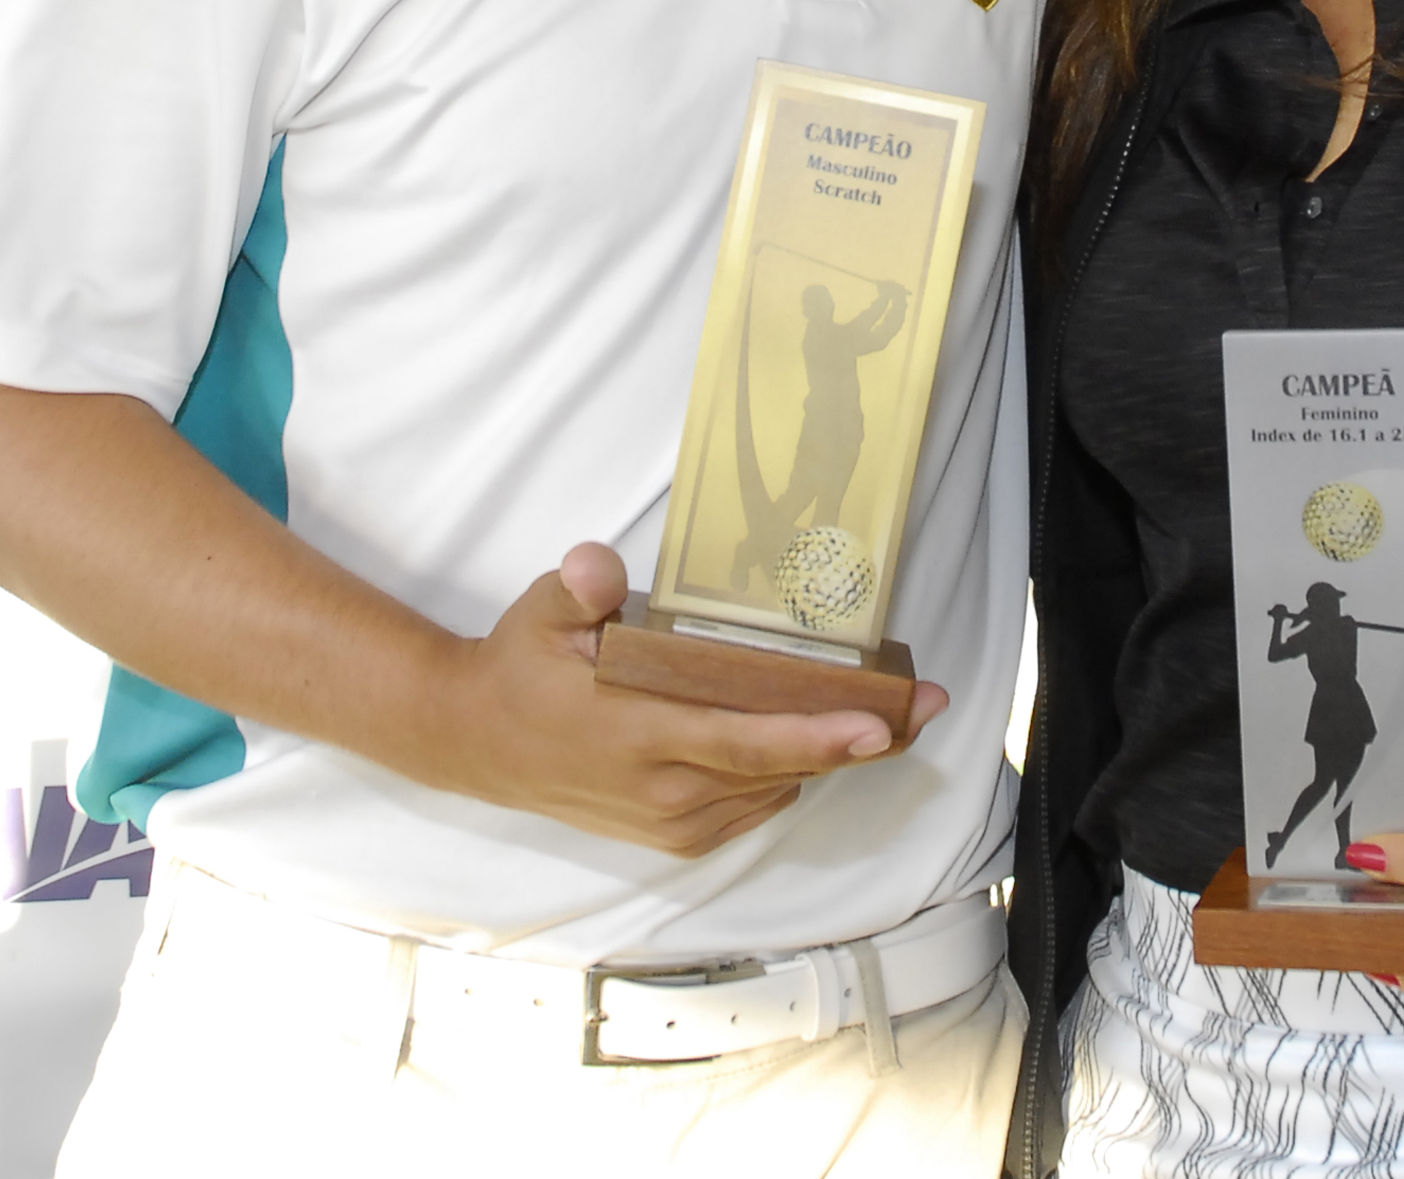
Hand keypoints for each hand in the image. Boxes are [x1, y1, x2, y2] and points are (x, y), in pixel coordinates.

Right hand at [400, 544, 948, 857]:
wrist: (475, 743)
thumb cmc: (522, 669)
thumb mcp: (540, 613)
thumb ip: (577, 588)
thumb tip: (597, 566)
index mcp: (637, 733)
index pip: (745, 742)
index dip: (819, 736)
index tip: (880, 723)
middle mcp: (663, 790)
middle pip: (783, 769)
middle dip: (863, 740)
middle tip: (928, 705)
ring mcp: (670, 821)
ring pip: (776, 788)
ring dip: (831, 757)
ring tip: (889, 714)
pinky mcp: (673, 837)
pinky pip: (752, 805)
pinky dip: (789, 774)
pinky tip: (814, 739)